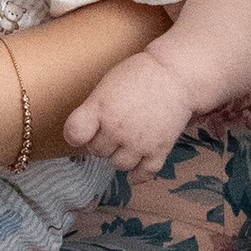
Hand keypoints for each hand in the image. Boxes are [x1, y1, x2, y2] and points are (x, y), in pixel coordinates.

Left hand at [64, 52, 195, 177]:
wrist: (175, 75)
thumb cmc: (138, 75)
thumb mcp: (106, 86)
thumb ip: (92, 110)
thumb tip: (83, 134)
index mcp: (100, 109)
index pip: (74, 135)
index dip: (76, 134)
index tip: (81, 132)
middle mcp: (117, 129)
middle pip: (97, 151)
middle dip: (101, 142)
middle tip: (111, 131)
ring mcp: (139, 143)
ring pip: (118, 165)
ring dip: (119, 157)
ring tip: (124, 145)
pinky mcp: (159, 150)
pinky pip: (144, 173)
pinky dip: (137, 176)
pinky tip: (133, 174)